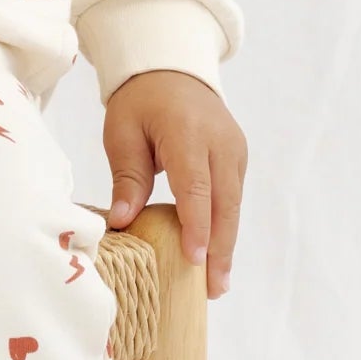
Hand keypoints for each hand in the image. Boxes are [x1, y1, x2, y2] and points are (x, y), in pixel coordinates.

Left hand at [102, 70, 245, 299]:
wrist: (172, 69)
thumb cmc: (141, 103)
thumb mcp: (122, 133)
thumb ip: (128, 177)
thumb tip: (123, 222)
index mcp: (188, 134)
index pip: (196, 188)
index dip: (196, 227)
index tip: (194, 262)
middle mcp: (220, 144)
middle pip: (224, 204)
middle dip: (219, 249)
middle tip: (212, 290)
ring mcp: (235, 150)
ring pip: (233, 205)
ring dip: (226, 244)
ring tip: (217, 284)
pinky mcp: (238, 157)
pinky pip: (233, 197)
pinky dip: (225, 226)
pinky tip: (216, 255)